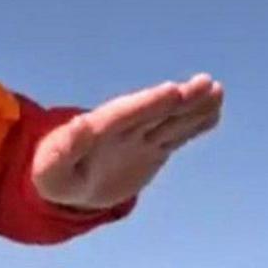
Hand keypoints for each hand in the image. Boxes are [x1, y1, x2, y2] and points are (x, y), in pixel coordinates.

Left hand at [31, 74, 222, 209]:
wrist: (64, 184)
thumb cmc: (52, 177)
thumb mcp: (51, 171)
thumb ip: (65, 150)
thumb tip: (78, 124)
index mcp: (97, 131)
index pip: (125, 114)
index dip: (148, 103)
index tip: (172, 91)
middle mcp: (122, 129)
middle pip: (153, 110)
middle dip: (178, 99)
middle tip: (204, 84)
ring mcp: (139, 137)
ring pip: (169, 119)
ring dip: (192, 105)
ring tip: (216, 89)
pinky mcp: (151, 148)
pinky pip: (176, 134)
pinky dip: (194, 124)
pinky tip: (215, 111)